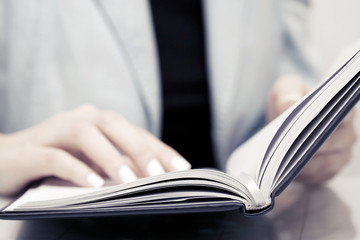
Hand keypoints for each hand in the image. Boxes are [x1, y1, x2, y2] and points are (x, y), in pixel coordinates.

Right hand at [0, 105, 190, 194]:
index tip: (182, 168)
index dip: (159, 149)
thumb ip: (116, 163)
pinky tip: (92, 184)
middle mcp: (79, 119)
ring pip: (86, 135)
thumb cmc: (56, 161)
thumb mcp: (91, 160)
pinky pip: (55, 157)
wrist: (4, 160)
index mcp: (97, 122)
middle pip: (114, 125)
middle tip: (160, 175)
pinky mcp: (32, 150)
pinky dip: (76, 169)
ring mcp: (54, 132)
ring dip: (109, 158)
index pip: (134, 132)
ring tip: (128, 182)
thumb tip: (151, 177)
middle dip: (139, 149)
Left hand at [267, 76, 356, 184]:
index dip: (319, 122)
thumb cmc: (289, 101)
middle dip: (307, 145)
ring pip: (325, 163)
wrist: (285, 122)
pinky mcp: (331, 171)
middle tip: (285, 146)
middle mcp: (347, 133)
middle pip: (331, 143)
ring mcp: (342, 154)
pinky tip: (287, 170)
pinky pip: (319, 177)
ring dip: (303, 163)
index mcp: (342, 108)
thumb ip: (288, 92)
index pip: (339, 116)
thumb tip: (290, 103)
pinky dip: (303, 174)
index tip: (298, 125)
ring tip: (283, 159)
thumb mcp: (285, 89)